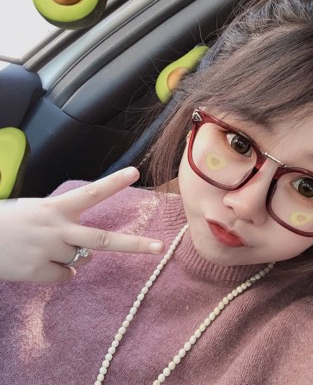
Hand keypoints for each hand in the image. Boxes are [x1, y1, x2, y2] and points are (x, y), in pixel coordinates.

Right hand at [0, 167, 163, 282]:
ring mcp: (49, 250)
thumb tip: (87, 255)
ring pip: (81, 261)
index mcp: (56, 207)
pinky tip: (37, 263)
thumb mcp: (38, 212)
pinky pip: (64, 276)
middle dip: (134, 244)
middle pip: (103, 239)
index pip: (91, 192)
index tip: (135, 172)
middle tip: (161, 247)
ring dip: (71, 257)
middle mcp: (57, 228)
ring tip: (44, 248)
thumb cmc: (10, 222)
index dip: (114, 182)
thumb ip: (66, 226)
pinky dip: (56, 272)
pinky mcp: (38, 271)